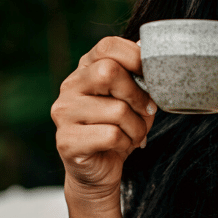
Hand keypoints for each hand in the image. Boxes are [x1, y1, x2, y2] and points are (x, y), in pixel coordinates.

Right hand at [51, 36, 156, 201]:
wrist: (100, 170)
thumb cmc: (120, 129)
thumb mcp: (134, 100)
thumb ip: (139, 78)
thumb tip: (153, 57)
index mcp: (85, 69)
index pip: (108, 46)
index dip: (135, 58)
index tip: (151, 76)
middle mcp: (69, 87)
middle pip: (109, 71)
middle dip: (137, 95)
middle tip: (146, 111)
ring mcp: (64, 113)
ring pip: (116, 110)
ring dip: (136, 127)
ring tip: (133, 135)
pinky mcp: (66, 140)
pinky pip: (111, 135)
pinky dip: (125, 143)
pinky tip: (119, 147)